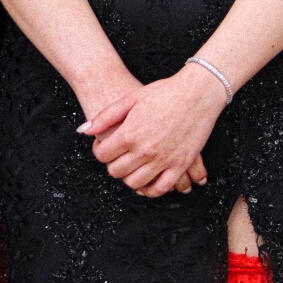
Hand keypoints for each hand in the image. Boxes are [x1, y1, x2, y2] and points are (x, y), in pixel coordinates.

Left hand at [84, 67, 221, 195]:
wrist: (198, 92)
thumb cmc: (166, 92)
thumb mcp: (131, 99)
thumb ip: (105, 116)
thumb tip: (84, 131)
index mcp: (129, 134)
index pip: (102, 155)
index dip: (100, 151)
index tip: (106, 146)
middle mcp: (145, 150)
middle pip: (116, 171)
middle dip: (113, 164)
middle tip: (119, 156)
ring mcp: (164, 159)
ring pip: (136, 183)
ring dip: (130, 178)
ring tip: (133, 167)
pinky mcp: (181, 164)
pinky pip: (162, 187)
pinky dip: (152, 190)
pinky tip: (149, 182)